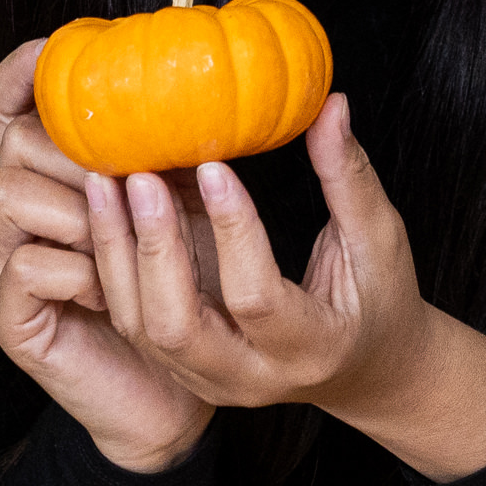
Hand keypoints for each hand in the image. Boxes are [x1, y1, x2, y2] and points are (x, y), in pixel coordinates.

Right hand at [0, 41, 214, 476]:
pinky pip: (24, 268)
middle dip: (74, 144)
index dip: (22, 71)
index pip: (5, 104)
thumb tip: (207, 91)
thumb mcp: (190, 206)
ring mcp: (8, 266)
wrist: (178, 392)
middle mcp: (21, 215)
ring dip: (77, 203)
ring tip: (130, 224)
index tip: (62, 48)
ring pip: (6, 194)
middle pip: (12, 141)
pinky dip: (74, 267)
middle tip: (137, 167)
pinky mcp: (14, 320)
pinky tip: (112, 285)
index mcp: (54, 178)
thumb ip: (174, 151)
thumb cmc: (189, 295)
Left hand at [91, 94, 441, 419]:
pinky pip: (134, 324)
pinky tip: (105, 210)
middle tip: (140, 177)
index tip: (212, 166)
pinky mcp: (184, 371)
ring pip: (142, 328)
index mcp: (309, 348)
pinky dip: (115, 266)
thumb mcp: (378, 242)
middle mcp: (251, 376)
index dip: (232, 231)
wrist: (365, 369)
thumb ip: (349, 178)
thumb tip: (330, 105)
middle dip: (155, 249)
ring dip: (119, 254)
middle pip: (178, 328)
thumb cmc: (379, 300)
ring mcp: (210, 380)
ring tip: (106, 182)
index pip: (256, 296)